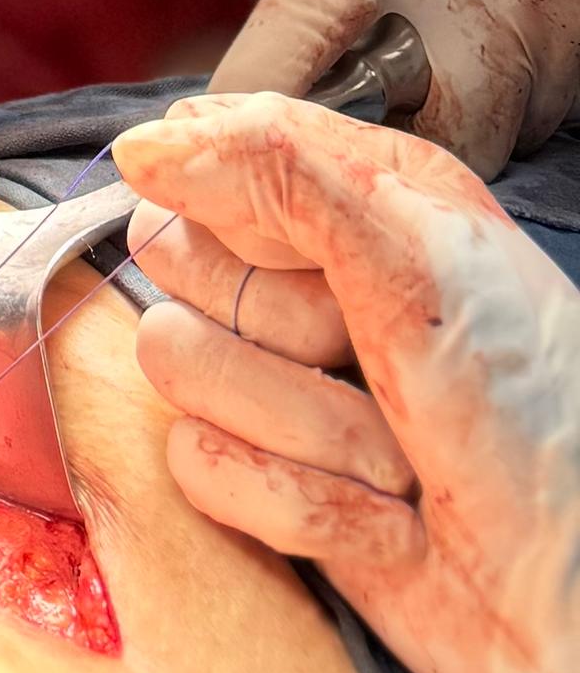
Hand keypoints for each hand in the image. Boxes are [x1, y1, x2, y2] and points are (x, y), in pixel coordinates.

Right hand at [115, 90, 579, 672]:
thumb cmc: (534, 415)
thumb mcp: (416, 255)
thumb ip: (276, 170)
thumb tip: (137, 149)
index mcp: (355, 196)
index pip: (207, 145)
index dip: (240, 204)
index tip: (314, 256)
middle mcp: (312, 281)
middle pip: (172, 255)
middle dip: (276, 326)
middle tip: (370, 361)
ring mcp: (283, 386)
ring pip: (176, 361)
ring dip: (301, 428)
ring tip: (398, 463)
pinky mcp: (267, 484)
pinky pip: (198, 465)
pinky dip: (301, 504)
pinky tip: (386, 527)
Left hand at [206, 0, 579, 168]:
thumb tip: (281, 56)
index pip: (301, 35)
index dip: (248, 97)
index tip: (202, 139)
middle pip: (414, 136)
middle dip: (371, 150)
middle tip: (335, 131)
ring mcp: (544, 28)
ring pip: (486, 143)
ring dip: (439, 130)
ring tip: (416, 78)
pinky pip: (534, 120)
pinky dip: (498, 107)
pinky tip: (479, 56)